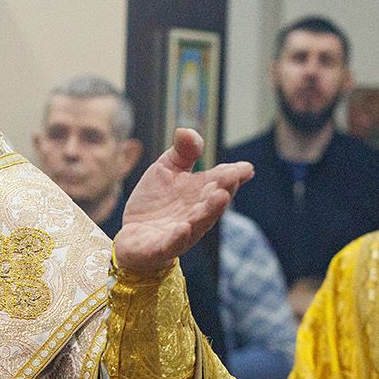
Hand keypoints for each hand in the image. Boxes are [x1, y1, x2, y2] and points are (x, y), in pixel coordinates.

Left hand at [114, 129, 253, 274]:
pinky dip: (178, 237)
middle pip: (213, 202)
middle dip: (223, 190)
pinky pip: (172, 243)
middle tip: (231, 178)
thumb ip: (181, 152)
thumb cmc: (156, 201)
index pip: (220, 182)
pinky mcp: (161, 247)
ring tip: (220, 197)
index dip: (233, 175)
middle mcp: (196, 213)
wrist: (134, 236)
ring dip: (209, 211)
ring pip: (198, 223)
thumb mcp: (166, 169)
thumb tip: (186, 131)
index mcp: (201, 193)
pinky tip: (184, 227)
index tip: (245, 168)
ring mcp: (181, 232)